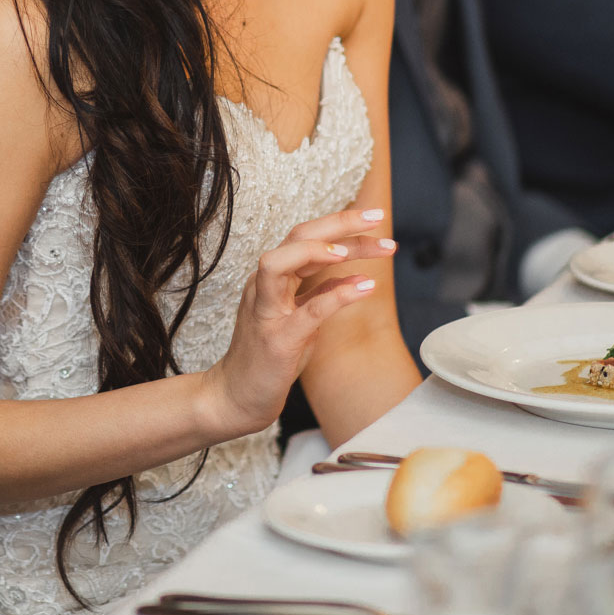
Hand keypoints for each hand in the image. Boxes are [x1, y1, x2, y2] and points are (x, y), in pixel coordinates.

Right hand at [198, 205, 395, 441]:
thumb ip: (319, 294)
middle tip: (378, 217)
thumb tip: (355, 276)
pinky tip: (367, 287)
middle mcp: (264, 286)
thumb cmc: (268, 358)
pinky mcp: (277, 340)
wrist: (236, 397)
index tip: (374, 218)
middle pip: (296, 236)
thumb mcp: (299, 319)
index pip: (303, 235)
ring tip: (368, 247)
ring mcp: (266, 311)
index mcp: (271, 278)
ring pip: (283, 262)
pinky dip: (339, 294)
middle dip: (339, 222)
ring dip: (327, 249)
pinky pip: (308, 310)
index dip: (338, 222)